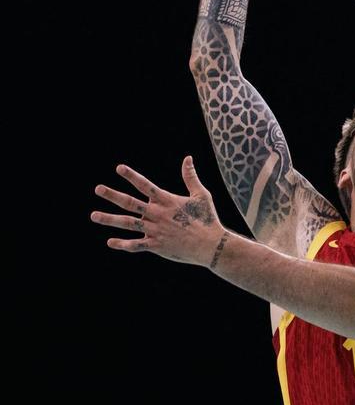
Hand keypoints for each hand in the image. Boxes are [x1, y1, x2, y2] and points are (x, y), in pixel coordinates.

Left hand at [92, 158, 228, 267]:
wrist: (210, 244)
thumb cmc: (207, 217)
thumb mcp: (201, 194)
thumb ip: (190, 177)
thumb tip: (188, 158)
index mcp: (167, 201)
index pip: (145, 185)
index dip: (132, 176)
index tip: (118, 168)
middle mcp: (157, 214)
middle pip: (131, 203)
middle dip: (113, 195)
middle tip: (98, 189)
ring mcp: (155, 230)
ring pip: (127, 223)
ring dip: (109, 219)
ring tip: (93, 215)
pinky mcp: (156, 245)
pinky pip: (136, 245)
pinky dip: (123, 244)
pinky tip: (110, 242)